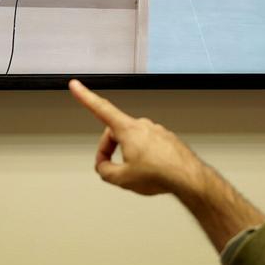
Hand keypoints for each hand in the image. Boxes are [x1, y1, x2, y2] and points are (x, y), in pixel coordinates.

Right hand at [68, 79, 208, 198]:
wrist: (188, 178)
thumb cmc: (160, 175)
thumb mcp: (122, 179)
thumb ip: (105, 171)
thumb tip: (104, 167)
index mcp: (127, 129)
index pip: (101, 108)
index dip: (85, 96)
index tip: (76, 85)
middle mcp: (142, 125)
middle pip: (116, 133)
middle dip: (110, 149)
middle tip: (111, 168)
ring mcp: (156, 131)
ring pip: (133, 140)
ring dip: (129, 154)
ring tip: (137, 173)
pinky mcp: (167, 139)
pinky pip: (149, 145)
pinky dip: (145, 156)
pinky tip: (151, 170)